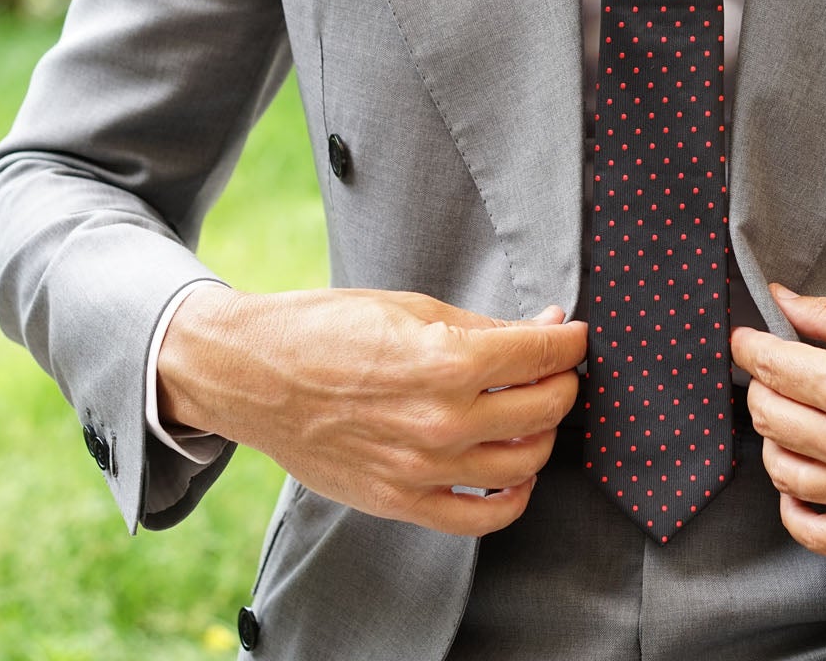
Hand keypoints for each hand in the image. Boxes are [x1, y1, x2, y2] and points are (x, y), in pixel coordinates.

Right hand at [157, 285, 585, 535]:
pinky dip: (512, 498)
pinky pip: (483, 518)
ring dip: (542, 435)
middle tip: (552, 368)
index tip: (572, 334)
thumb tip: (549, 323)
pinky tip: (513, 472)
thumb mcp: (414, 307)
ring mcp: (424, 468)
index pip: (545, 354)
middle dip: (561, 382)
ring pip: (525, 463)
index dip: (569, 339)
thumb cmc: (328, 330)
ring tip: (530, 413)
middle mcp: (443, 421)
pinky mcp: (401, 502)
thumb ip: (488, 326)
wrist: (253, 375)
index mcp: (449, 361)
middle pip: (546, 409)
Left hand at [731, 284, 825, 555]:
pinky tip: (800, 483)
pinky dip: (795, 511)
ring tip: (791, 418)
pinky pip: (819, 533)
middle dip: (760, 386)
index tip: (746, 338)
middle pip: (769, 417)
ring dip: (774, 440)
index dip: (749, 346)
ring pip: (784, 472)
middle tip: (773, 371)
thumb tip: (780, 302)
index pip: (770, 366)